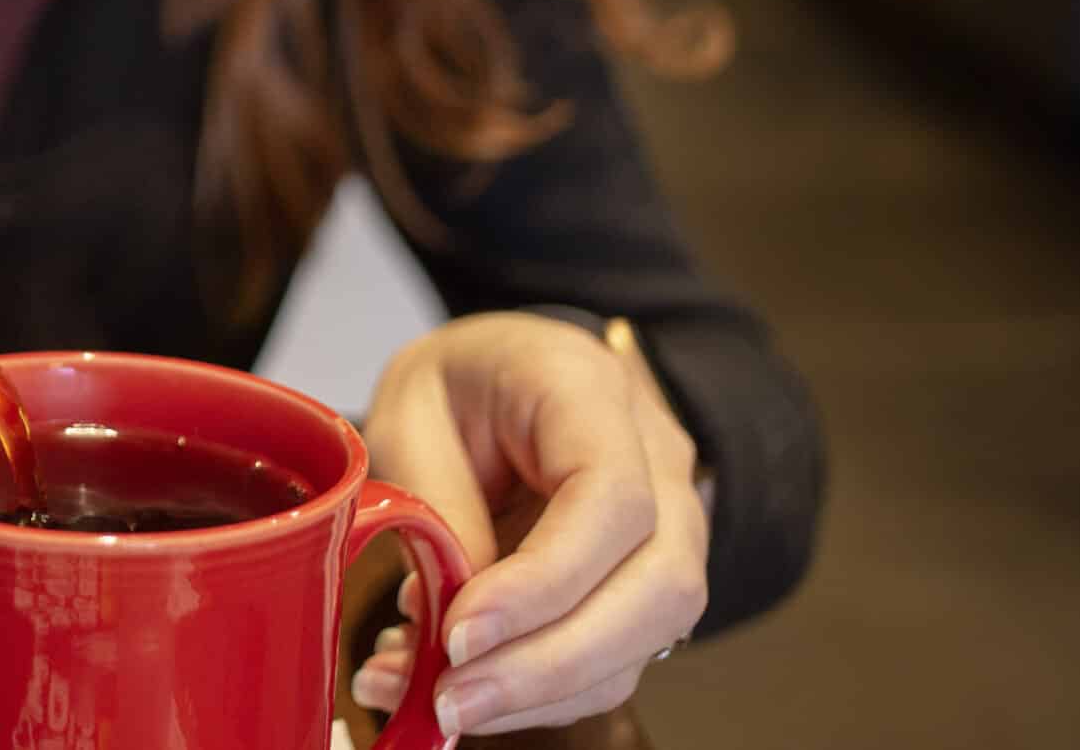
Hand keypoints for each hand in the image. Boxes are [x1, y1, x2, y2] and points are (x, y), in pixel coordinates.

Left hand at [351, 312, 707, 736]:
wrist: (494, 374)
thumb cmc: (452, 385)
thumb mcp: (411, 416)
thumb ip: (440, 507)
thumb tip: (454, 623)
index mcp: (590, 390)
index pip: (612, 500)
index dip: (543, 583)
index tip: (459, 632)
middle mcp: (657, 460)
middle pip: (658, 586)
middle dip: (550, 664)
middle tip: (450, 699)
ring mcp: (667, 526)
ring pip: (646, 637)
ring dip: (541, 692)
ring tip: (437, 704)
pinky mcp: (642, 584)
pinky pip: (614, 655)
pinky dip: (537, 691)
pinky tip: (459, 691)